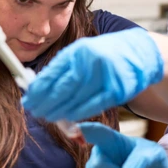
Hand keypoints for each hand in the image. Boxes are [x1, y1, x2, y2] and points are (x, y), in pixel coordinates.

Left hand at [22, 27, 163, 120]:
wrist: (139, 52)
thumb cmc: (105, 54)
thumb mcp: (82, 52)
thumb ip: (63, 67)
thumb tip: (38, 86)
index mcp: (79, 50)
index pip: (53, 72)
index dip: (38, 89)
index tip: (27, 99)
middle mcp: (91, 61)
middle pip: (62, 88)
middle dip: (46, 102)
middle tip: (35, 110)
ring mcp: (105, 75)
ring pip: (76, 99)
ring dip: (60, 110)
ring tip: (48, 116)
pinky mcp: (117, 89)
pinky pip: (93, 106)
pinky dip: (78, 113)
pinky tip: (68, 117)